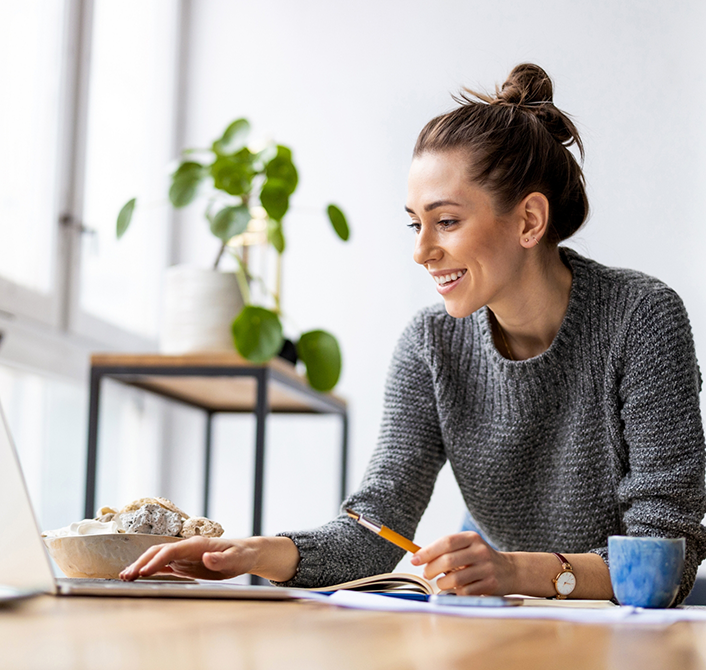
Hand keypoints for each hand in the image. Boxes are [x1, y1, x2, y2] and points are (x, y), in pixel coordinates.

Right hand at [119, 536, 257, 580]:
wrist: (244, 553)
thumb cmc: (241, 555)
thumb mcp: (235, 559)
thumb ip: (220, 559)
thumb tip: (206, 558)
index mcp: (197, 544)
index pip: (171, 550)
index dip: (157, 560)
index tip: (144, 572)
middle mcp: (187, 547)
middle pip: (159, 552)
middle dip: (141, 562)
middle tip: (126, 576)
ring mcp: (184, 555)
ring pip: (157, 557)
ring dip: (141, 565)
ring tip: (125, 577)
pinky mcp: (184, 563)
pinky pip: (163, 565)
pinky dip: (150, 570)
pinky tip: (139, 577)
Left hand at [410, 532, 514, 594]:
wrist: (509, 570)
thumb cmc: (478, 558)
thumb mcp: (466, 547)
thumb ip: (445, 550)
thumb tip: (417, 556)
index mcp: (471, 538)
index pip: (446, 542)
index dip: (427, 551)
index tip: (414, 559)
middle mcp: (480, 551)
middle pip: (448, 561)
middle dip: (431, 569)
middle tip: (426, 574)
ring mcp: (486, 568)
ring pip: (454, 579)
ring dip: (442, 583)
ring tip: (442, 582)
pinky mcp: (490, 585)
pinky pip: (465, 592)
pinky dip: (455, 592)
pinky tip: (457, 588)